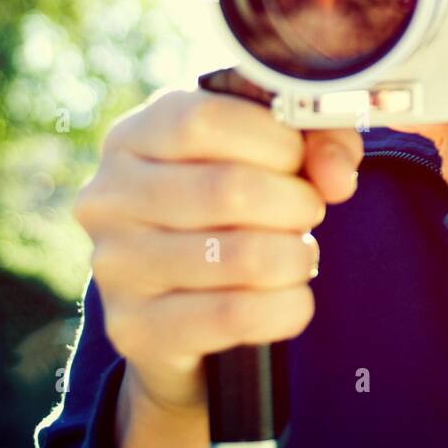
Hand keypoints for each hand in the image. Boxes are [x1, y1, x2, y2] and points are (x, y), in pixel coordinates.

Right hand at [72, 72, 362, 414]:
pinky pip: (236, 315)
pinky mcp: (134, 328)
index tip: (301, 160)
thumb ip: (317, 141)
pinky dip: (287, 307)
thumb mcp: (269, 157)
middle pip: (230, 189)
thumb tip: (337, 175)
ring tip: (298, 255)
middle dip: (297, 203)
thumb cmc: (229, 213)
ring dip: (296, 257)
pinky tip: (291, 298)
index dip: (277, 140)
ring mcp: (115, 266)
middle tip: (309, 212)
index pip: (207, 120)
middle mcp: (110, 197)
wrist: (178, 313)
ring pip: (242, 257)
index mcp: (134, 137)